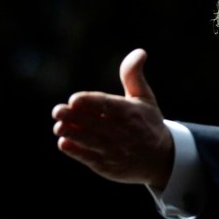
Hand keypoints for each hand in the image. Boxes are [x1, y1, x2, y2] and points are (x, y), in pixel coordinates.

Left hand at [52, 48, 173, 187]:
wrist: (161, 159)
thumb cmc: (148, 123)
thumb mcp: (145, 98)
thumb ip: (133, 76)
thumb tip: (139, 52)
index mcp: (131, 113)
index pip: (108, 106)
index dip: (91, 103)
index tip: (74, 99)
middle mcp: (124, 133)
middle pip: (95, 124)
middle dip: (75, 117)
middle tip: (57, 110)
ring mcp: (115, 151)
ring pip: (91, 141)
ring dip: (74, 134)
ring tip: (58, 127)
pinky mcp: (108, 166)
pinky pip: (90, 158)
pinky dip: (76, 152)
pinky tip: (64, 143)